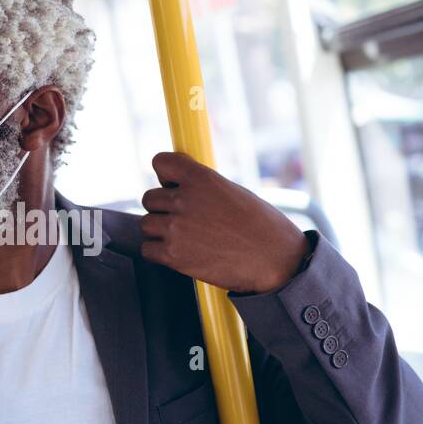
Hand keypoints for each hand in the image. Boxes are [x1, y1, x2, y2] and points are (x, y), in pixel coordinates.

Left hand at [140, 152, 310, 293]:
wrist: (275, 260)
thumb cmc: (261, 226)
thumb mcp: (233, 192)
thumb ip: (202, 187)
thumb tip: (177, 186)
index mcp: (201, 178)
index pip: (160, 162)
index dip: (166, 175)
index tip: (174, 185)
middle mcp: (184, 199)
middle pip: (150, 198)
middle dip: (164, 208)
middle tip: (186, 220)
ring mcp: (175, 228)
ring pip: (147, 224)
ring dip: (160, 231)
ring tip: (186, 238)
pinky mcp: (172, 255)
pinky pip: (148, 249)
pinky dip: (159, 253)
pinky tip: (180, 253)